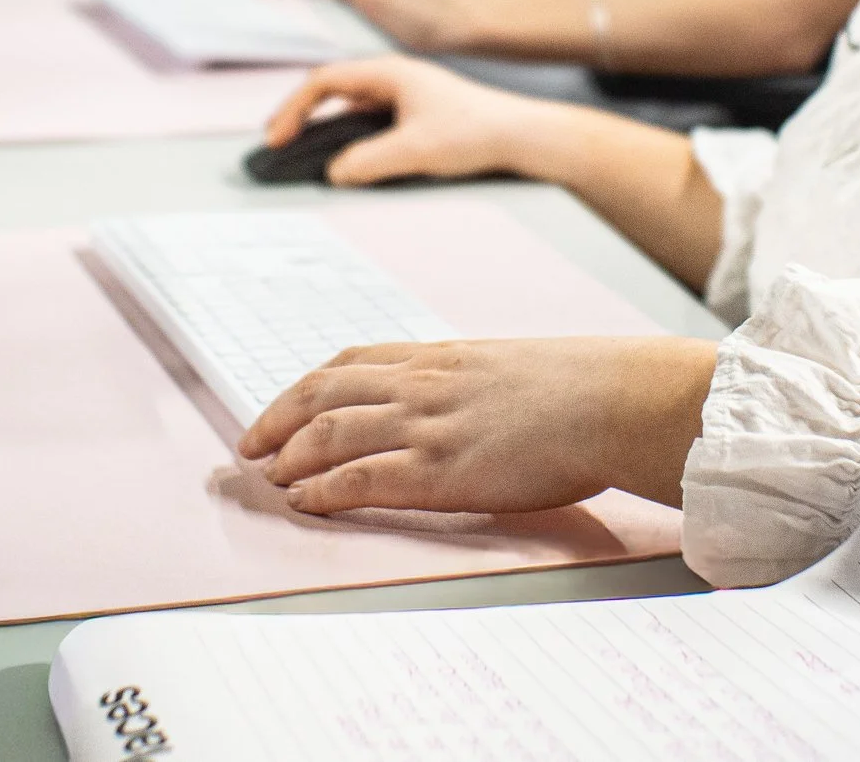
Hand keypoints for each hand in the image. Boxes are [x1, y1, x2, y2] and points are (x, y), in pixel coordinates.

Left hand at [238, 335, 719, 514]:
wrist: (608, 401)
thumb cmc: (578, 388)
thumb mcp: (511, 368)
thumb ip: (472, 382)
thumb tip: (461, 405)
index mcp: (441, 357)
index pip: (353, 361)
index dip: (307, 384)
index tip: (284, 403)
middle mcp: (422, 385)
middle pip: (325, 392)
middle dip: (278, 418)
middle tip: (251, 444)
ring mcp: (426, 425)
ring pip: (330, 433)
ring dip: (289, 455)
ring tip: (269, 477)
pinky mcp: (438, 470)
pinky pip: (359, 479)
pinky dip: (322, 490)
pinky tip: (304, 502)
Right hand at [263, 56, 548, 184]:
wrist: (521, 135)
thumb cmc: (477, 130)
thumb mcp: (415, 150)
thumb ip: (368, 162)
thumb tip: (334, 172)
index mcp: (389, 72)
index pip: (324, 80)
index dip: (293, 109)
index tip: (277, 138)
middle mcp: (393, 78)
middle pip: (331, 89)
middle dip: (299, 114)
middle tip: (277, 142)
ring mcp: (404, 95)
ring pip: (350, 107)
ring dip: (323, 126)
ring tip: (301, 150)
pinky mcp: (414, 114)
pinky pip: (368, 121)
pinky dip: (347, 136)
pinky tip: (343, 158)